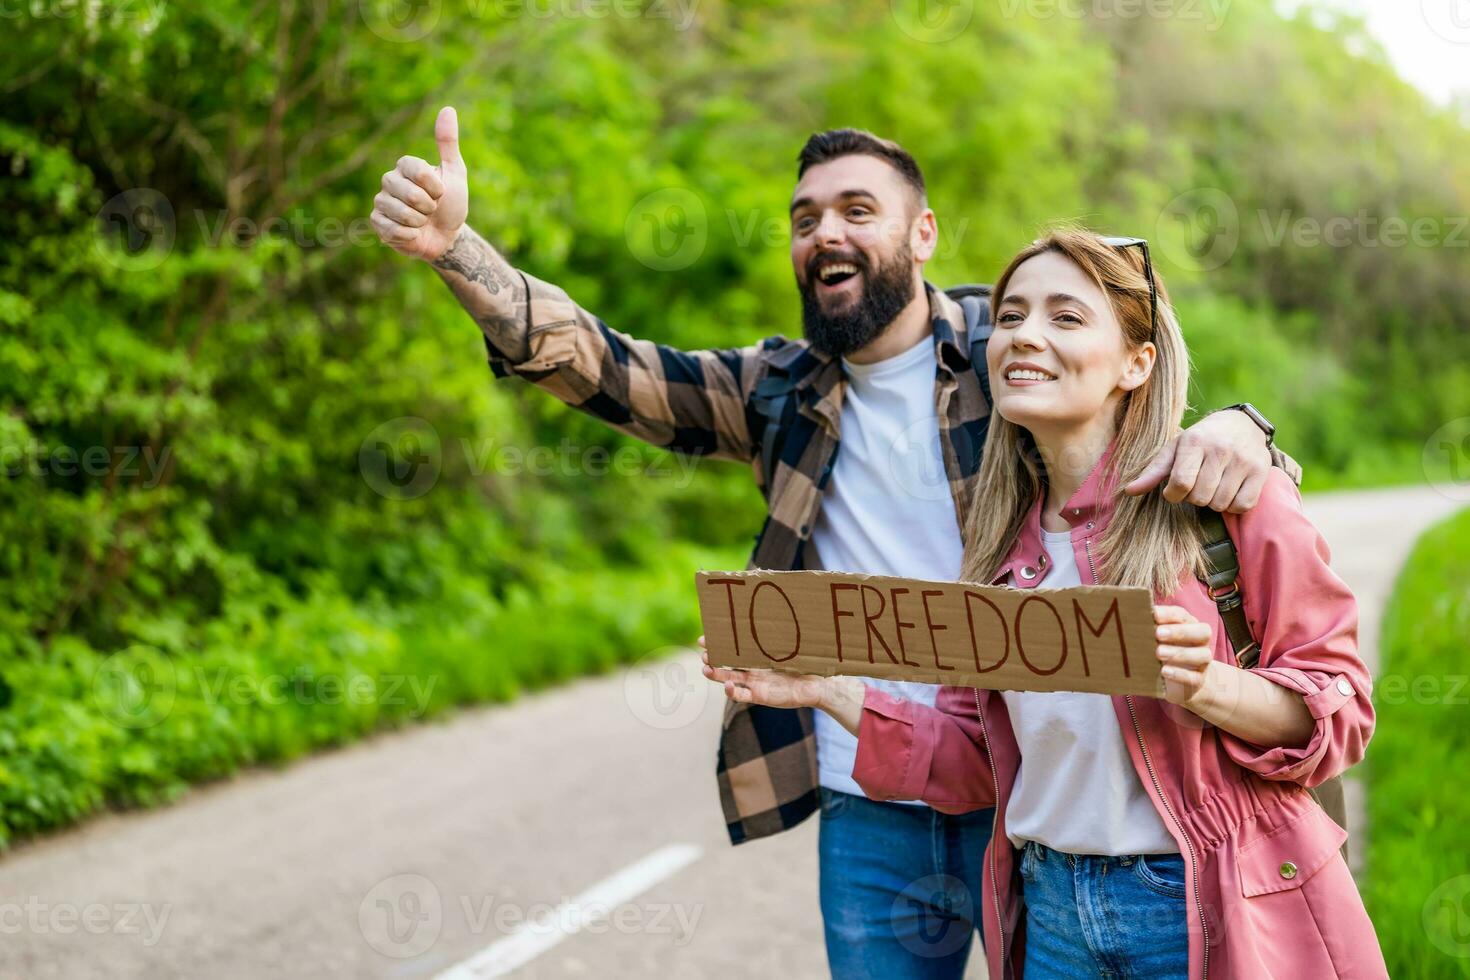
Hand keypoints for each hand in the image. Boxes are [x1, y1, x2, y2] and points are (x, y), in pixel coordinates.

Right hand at [371, 105, 469, 261]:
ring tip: (422, 221)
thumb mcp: (455, 172)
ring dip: (420, 223)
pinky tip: (412, 233)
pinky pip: (392, 230)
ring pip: (402, 214)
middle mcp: (389, 180)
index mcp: (405, 165)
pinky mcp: (377, 223)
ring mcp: (381, 201)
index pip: (417, 171)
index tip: (441, 192)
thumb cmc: (451, 203)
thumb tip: (448, 109)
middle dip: (429, 207)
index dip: (435, 187)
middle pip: (409, 195)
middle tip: (431, 209)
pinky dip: (410, 236)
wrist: (446, 236)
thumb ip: (448, 143)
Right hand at [697, 635, 862, 712]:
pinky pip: (742, 696)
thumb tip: (783, 591)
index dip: (716, 643)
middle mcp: (752, 668)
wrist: (821, 681)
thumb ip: (785, 622)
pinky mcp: (761, 696)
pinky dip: (732, 692)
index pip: (731, 647)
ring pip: (728, 679)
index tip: (703, 637)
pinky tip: (728, 686)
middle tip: (703, 653)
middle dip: (711, 658)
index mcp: (756, 653)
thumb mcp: (794, 638)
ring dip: (715, 675)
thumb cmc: (808, 658)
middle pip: (725, 663)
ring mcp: (755, 682)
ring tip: (705, 669)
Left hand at [1123, 409, 1270, 512]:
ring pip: (1220, 504)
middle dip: (1193, 498)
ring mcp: (1243, 460)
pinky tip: (1228, 491)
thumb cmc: (1201, 440)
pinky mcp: (1261, 471)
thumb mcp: (1174, 449)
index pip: (1181, 483)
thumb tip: (1129, 491)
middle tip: (1197, 485)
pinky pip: (1242, 505)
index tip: (1174, 490)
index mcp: (1194, 442)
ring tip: (1213, 486)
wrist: (1242, 425)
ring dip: (1212, 502)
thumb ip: (1153, 471)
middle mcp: (1221, 450)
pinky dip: (1232, 505)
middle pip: (1200, 497)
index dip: (1174, 494)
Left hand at [1154, 605, 1215, 706]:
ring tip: (1159, 653)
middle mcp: (1200, 642)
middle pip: (1202, 632)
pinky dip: (1180, 674)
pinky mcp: (1199, 680)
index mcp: (1189, 625)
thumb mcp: (1157, 640)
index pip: (1183, 615)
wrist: (1182, 683)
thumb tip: (1128, 618)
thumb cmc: (1164, 653)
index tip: (1154, 615)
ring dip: (1179, 653)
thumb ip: (1148, 629)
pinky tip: (1164, 671)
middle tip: (1158, 634)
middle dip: (1179, 631)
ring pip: (1202, 655)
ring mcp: (1202, 661)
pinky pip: (1195, 677)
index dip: (1169, 614)